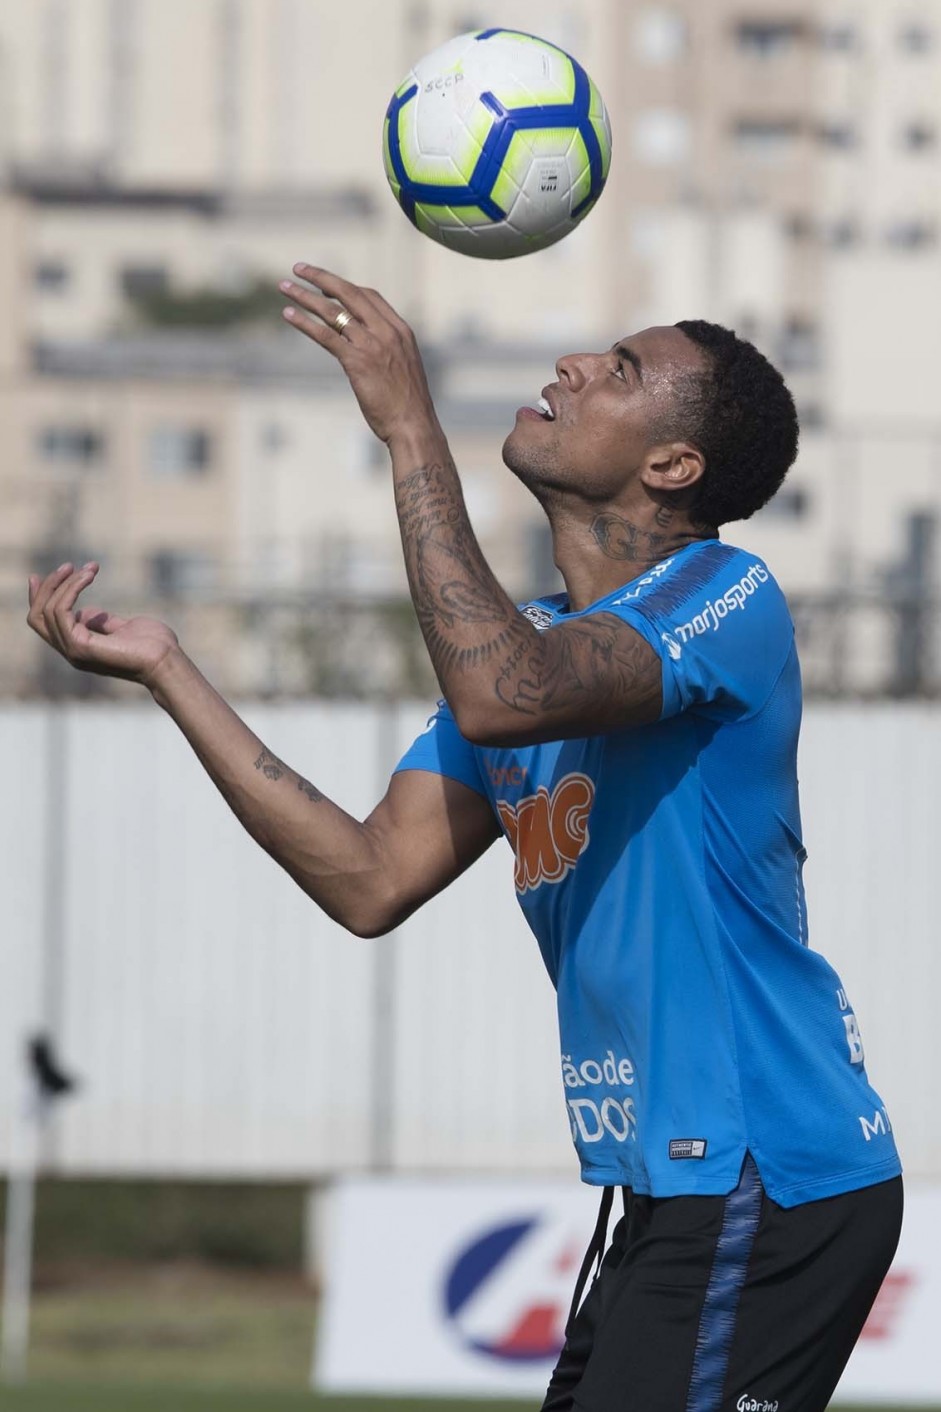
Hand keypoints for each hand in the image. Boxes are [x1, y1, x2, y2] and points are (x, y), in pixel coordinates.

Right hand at [27, 563, 179, 687]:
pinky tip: (89, 576)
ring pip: (48, 611)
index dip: (38, 598)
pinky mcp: (79, 646)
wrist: (166, 660)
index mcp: (79, 647)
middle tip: (67, 566)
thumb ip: (102, 622)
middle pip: (37, 617)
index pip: (44, 623)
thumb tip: (85, 612)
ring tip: (89, 569)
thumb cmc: (153, 645)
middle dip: (46, 588)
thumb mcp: (123, 628)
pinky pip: (61, 612)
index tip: (37, 575)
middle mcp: (71, 651)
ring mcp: (73, 651)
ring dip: (66, 584)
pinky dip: (71, 589)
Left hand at [278, 265, 438, 444]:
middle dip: (321, 277)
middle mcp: (386, 331)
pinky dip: (304, 323)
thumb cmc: (408, 404)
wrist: (414, 425)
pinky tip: (288, 315)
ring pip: (333, 311)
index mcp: (400, 330)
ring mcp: (371, 345)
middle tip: (299, 268)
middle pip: (349, 293)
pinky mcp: (356, 362)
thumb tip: (371, 352)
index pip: (369, 295)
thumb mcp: (404, 368)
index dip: (345, 286)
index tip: (326, 284)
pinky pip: (325, 335)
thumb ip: (388, 352)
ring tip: (284, 287)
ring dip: (305, 296)